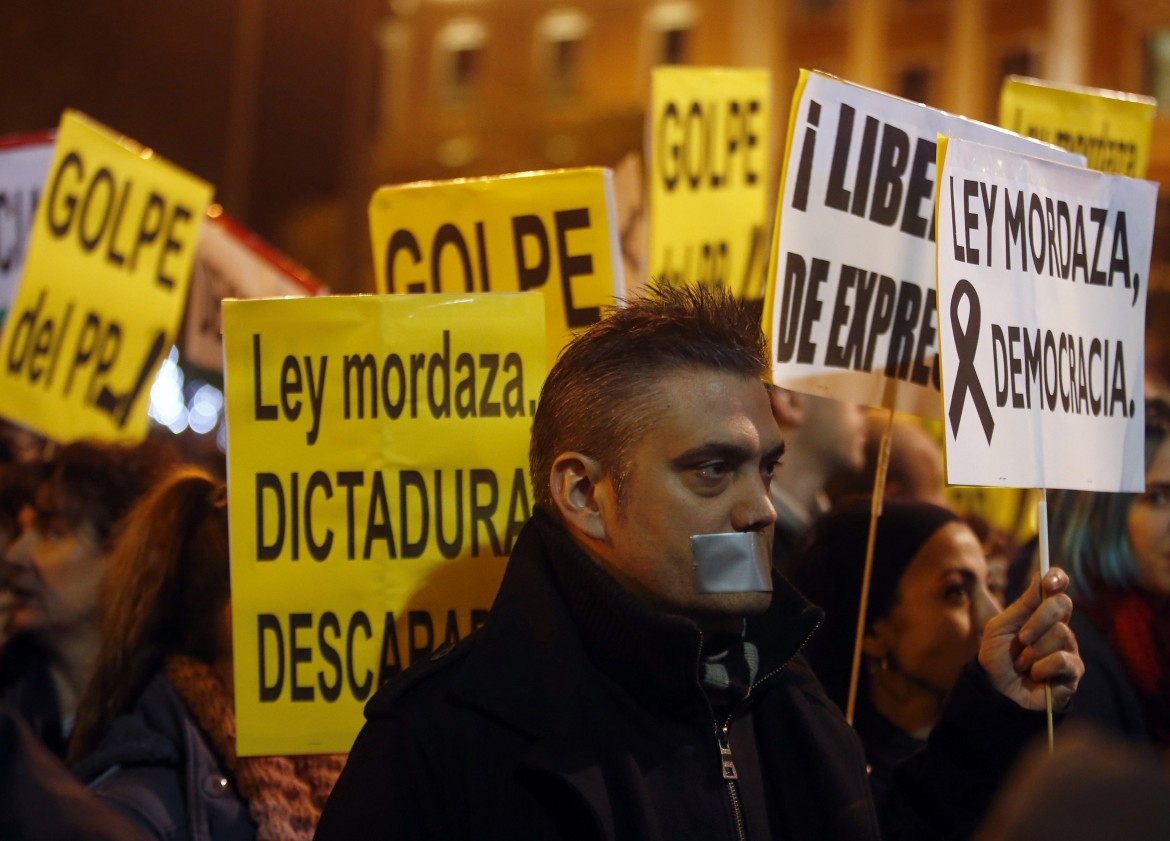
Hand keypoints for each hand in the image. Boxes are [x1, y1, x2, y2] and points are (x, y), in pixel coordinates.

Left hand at [977, 568, 1082, 710]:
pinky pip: (1063, 660)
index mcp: (1040, 613)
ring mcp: (1069, 648)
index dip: (1057, 579)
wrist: (996, 691)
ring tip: (1022, 664)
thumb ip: (1021, 605)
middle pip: (1063, 605)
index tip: (1049, 581)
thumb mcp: (1000, 627)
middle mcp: (1059, 627)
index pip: (1057, 588)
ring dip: (1033, 651)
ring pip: (1061, 634)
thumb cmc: (996, 658)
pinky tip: (1035, 675)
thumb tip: (1040, 577)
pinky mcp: (1074, 672)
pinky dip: (1042, 668)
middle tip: (1021, 638)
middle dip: (1038, 619)